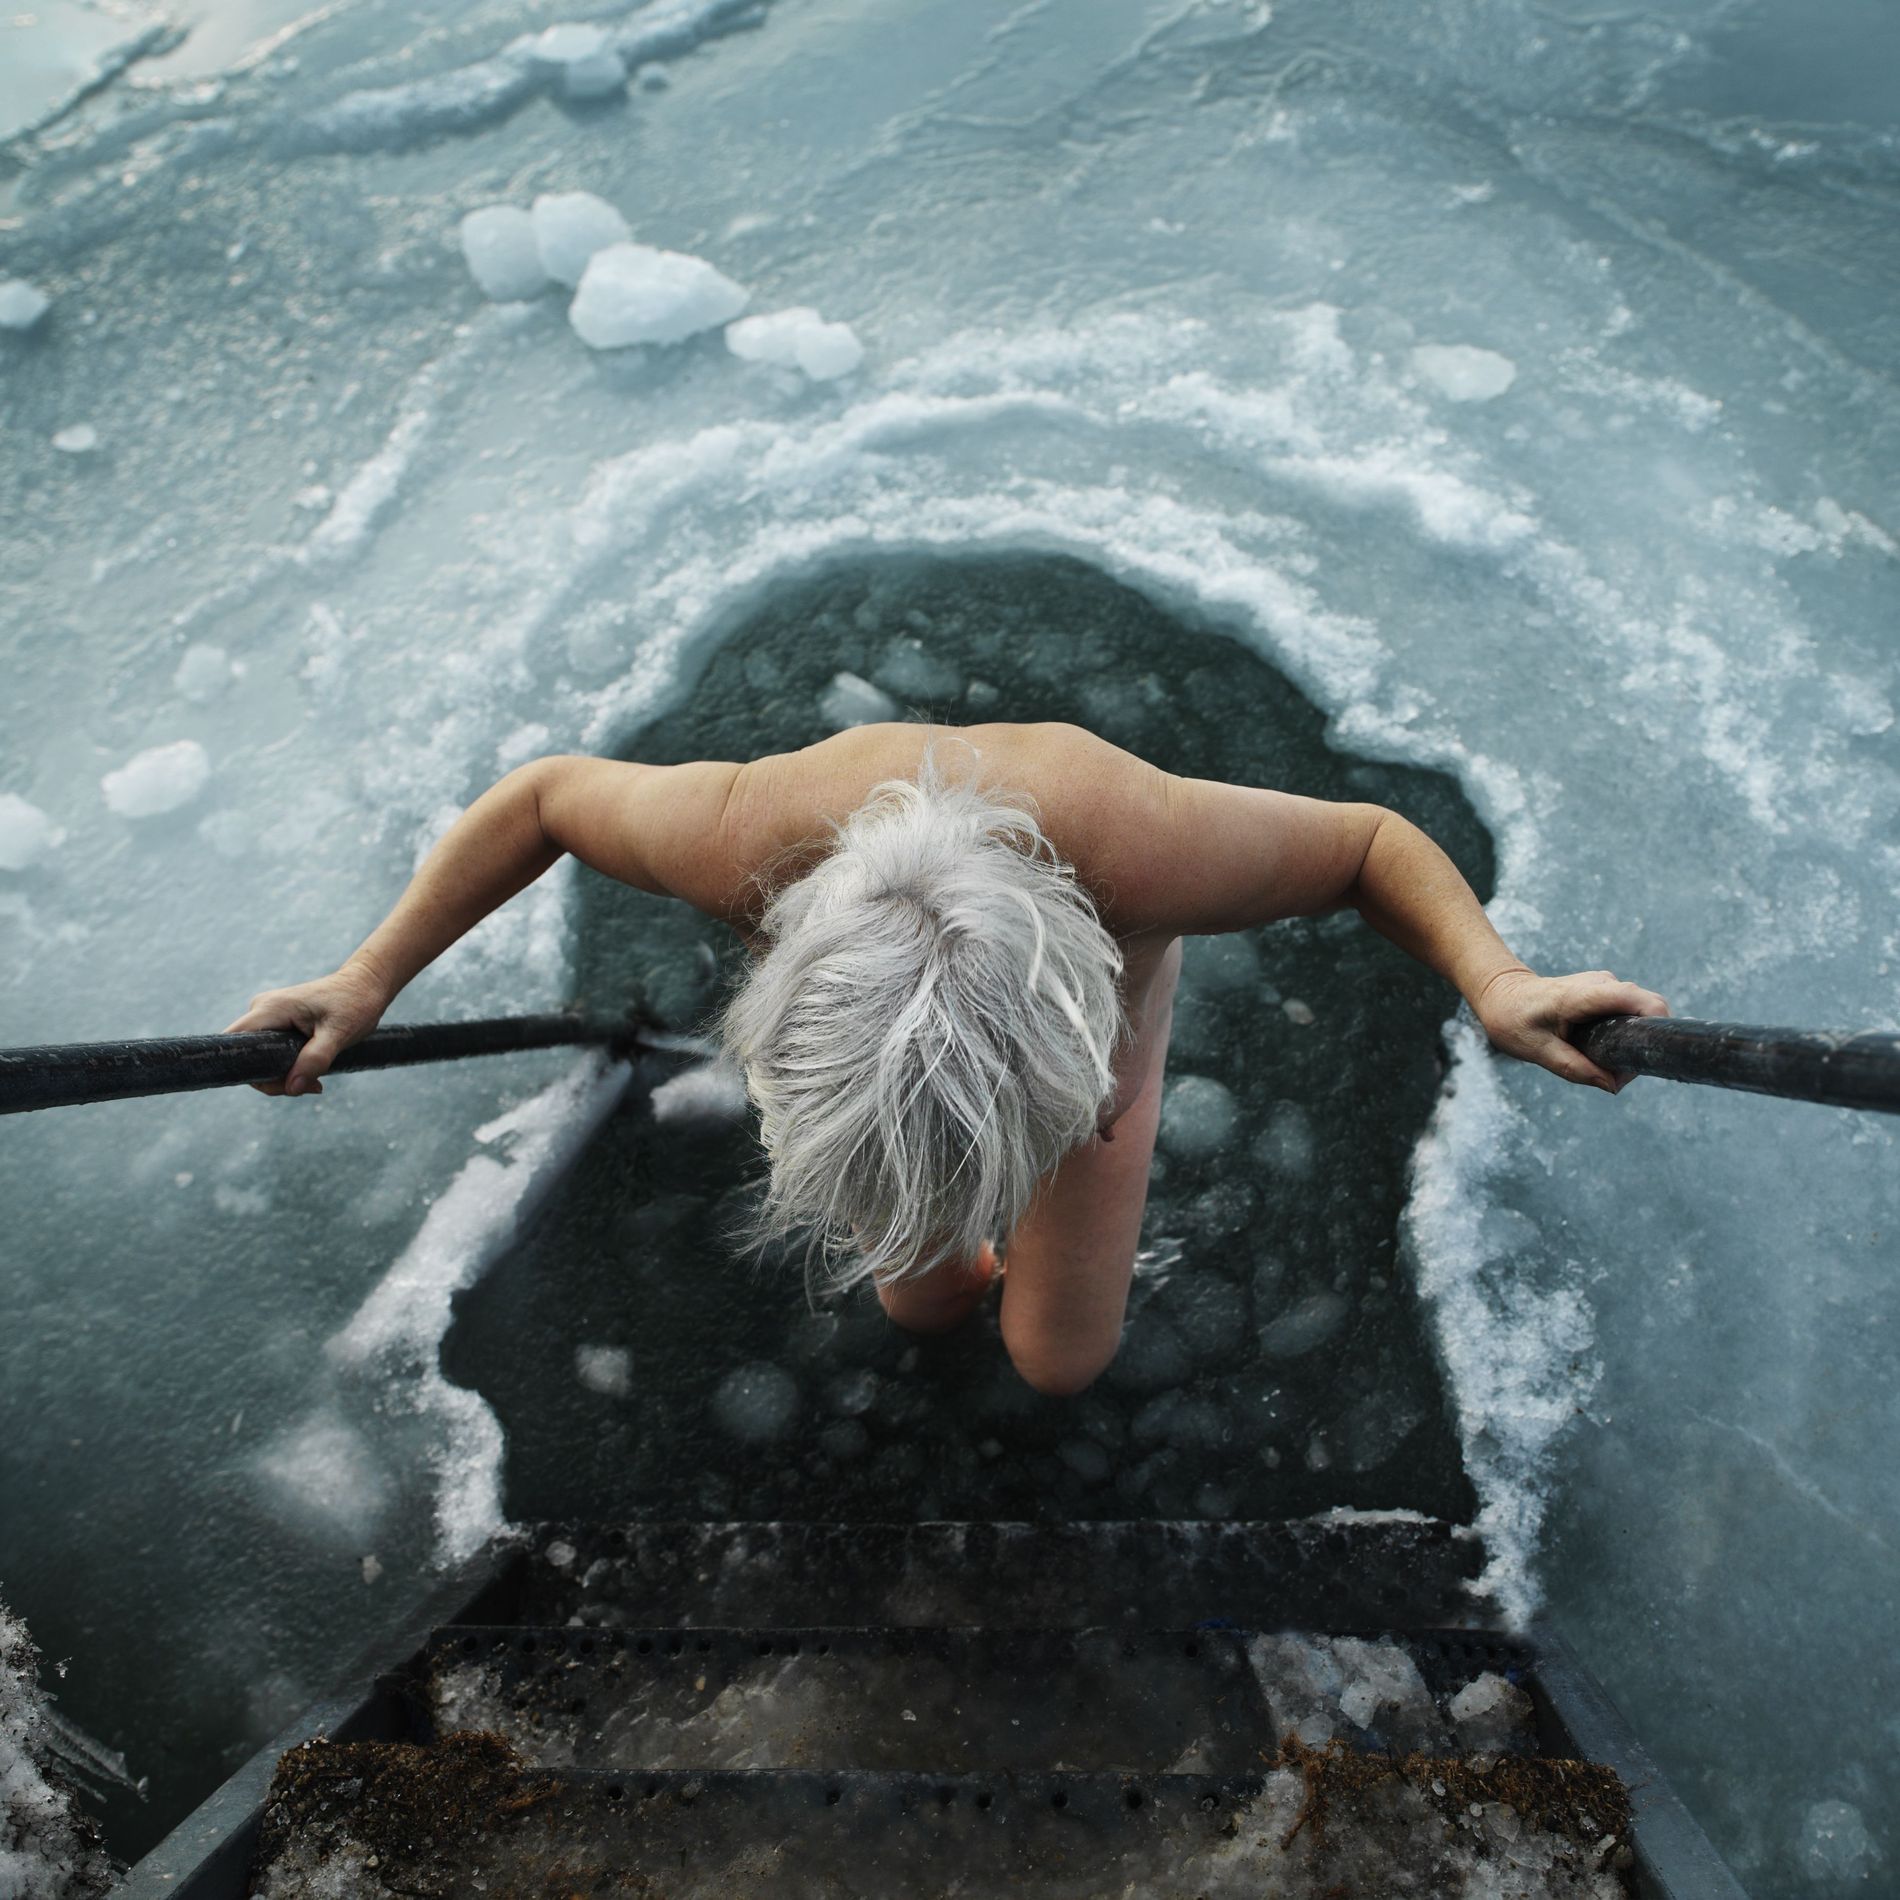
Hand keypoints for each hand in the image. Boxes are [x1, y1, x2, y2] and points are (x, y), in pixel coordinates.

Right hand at [221, 963, 389, 1096]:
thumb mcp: (339, 1034)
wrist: (365, 984)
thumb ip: (315, 1059)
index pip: (234, 1044)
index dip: (246, 1069)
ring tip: (316, 1080)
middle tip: (311, 1085)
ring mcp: (269, 1016)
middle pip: (247, 1056)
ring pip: (260, 1058)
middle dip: (274, 1079)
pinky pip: (271, 1053)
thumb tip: (292, 1088)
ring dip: (284, 1076)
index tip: (281, 1084)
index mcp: (270, 1009)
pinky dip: (289, 1067)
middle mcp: (262, 1010)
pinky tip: (312, 1073)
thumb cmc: (355, 1003)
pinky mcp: (278, 1023)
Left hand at [1475, 966, 1670, 1093]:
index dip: (1655, 1023)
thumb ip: (1574, 1068)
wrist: (1500, 995)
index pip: (1635, 999)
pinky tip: (1605, 1048)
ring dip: (1636, 1037)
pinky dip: (1627, 1030)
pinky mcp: (1605, 989)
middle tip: (1622, 1069)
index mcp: (1579, 996)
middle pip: (1646, 1005)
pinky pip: (1630, 1009)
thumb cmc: (1513, 1021)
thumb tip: (1613, 1085)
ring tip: (1609, 1061)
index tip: (1647, 1055)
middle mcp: (1599, 983)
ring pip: (1641, 1009)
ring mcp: (1604, 983)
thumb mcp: (1537, 1050)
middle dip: (1645, 1039)